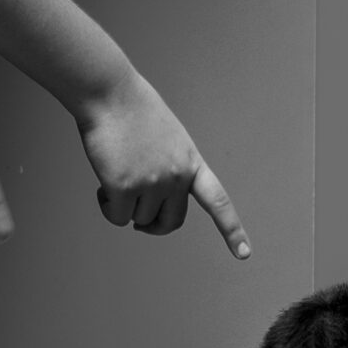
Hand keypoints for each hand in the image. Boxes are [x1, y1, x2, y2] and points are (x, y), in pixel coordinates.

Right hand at [76, 73, 250, 258]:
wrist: (110, 93)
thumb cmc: (135, 111)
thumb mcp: (169, 139)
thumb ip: (171, 168)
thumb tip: (153, 204)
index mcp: (191, 163)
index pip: (218, 202)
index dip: (232, 230)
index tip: (244, 254)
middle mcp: (176, 177)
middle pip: (170, 222)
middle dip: (153, 227)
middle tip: (140, 223)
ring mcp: (151, 183)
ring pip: (139, 219)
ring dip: (124, 207)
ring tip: (115, 177)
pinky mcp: (123, 187)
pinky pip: (117, 217)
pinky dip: (108, 207)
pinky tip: (102, 186)